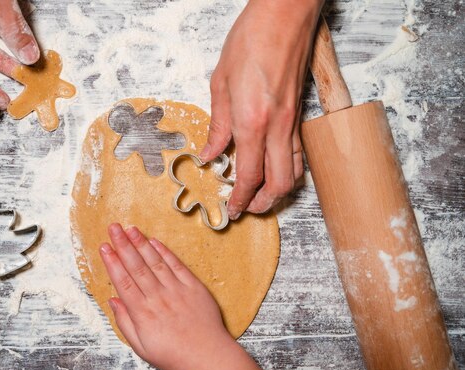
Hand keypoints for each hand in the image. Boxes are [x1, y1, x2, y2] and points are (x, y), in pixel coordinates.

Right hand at [99, 224, 301, 369]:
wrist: (208, 358)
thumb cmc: (174, 356)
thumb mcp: (141, 348)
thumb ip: (125, 322)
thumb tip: (112, 300)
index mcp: (143, 313)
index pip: (123, 282)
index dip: (112, 262)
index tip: (104, 247)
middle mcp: (158, 298)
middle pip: (137, 267)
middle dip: (123, 245)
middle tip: (113, 228)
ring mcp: (177, 291)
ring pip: (155, 262)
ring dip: (141, 244)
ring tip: (130, 229)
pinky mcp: (194, 287)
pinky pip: (177, 266)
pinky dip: (165, 252)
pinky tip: (154, 242)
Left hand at [201, 0, 322, 217]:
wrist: (285, 14)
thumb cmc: (252, 40)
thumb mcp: (220, 83)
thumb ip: (217, 125)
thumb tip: (210, 154)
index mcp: (252, 121)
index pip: (248, 175)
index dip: (240, 199)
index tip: (232, 210)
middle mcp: (277, 127)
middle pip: (279, 183)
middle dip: (263, 203)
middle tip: (246, 208)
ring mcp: (292, 122)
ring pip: (295, 171)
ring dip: (279, 190)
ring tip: (260, 194)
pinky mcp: (299, 114)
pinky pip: (298, 153)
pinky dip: (288, 169)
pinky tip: (272, 167)